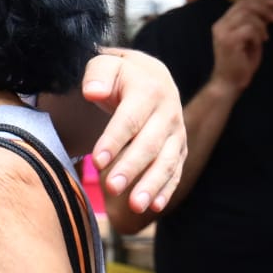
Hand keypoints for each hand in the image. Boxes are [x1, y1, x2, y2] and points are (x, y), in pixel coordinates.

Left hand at [82, 48, 185, 213]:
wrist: (150, 77)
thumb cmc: (119, 75)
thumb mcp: (105, 65)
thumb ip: (97, 75)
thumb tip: (93, 91)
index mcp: (149, 89)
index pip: (129, 119)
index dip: (114, 141)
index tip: (96, 160)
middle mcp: (168, 112)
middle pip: (149, 144)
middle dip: (131, 168)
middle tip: (111, 187)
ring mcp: (176, 132)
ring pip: (166, 162)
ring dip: (151, 185)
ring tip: (134, 206)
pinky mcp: (179, 149)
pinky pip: (175, 171)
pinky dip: (166, 190)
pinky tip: (154, 207)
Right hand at [209, 0, 272, 94]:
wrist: (229, 83)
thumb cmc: (240, 64)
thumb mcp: (249, 40)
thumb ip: (253, 25)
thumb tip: (266, 12)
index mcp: (223, 24)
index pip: (240, 3)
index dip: (258, 0)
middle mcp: (220, 25)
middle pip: (244, 6)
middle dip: (263, 9)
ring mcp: (222, 33)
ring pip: (248, 16)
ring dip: (261, 27)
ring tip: (264, 38)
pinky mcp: (229, 41)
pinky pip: (249, 29)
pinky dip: (258, 36)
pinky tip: (259, 45)